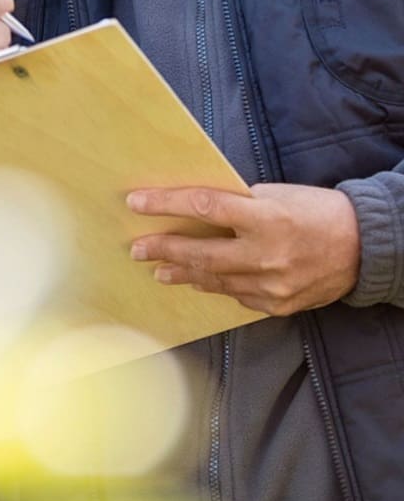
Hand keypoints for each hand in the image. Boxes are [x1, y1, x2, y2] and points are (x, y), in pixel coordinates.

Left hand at [127, 183, 360, 315]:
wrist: (364, 248)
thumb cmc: (316, 211)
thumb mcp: (276, 195)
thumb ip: (237, 205)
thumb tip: (193, 210)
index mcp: (267, 217)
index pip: (204, 207)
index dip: (165, 204)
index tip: (135, 202)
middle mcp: (268, 254)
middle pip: (201, 253)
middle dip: (163, 249)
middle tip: (136, 248)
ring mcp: (273, 284)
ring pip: (214, 280)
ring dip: (183, 273)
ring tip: (159, 269)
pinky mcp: (279, 304)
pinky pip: (237, 296)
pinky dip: (217, 286)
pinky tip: (199, 281)